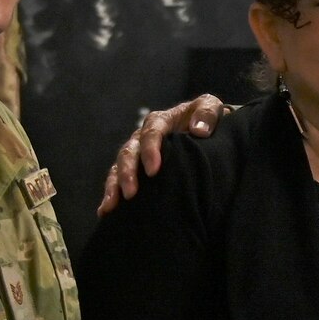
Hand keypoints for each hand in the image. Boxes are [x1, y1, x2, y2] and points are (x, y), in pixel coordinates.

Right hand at [98, 95, 228, 214]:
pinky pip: (118, 180)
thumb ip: (208, 113)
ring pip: (119, 166)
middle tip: (131, 193)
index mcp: (161, 121)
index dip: (150, 150)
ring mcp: (137, 154)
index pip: (151, 132)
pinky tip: (106, 211)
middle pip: (129, 152)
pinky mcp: (136, 170)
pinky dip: (111, 194)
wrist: (207, 132)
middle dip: (128, 172)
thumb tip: (198, 130)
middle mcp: (143, 136)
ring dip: (114, 185)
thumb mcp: (212, 108)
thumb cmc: (208, 120)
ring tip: (111, 205)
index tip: (154, 170)